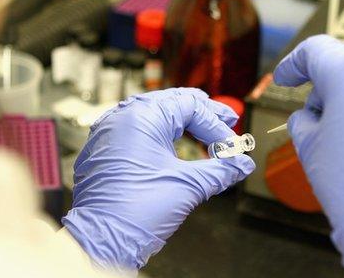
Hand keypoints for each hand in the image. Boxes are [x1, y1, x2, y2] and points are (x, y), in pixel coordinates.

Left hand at [62, 88, 254, 271]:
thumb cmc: (136, 212)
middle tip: (226, 120)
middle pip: (170, 102)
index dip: (216, 125)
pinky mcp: (104, 149)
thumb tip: (242, 164)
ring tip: (201, 124)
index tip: (231, 148)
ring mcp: (109, 133)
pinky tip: (170, 140)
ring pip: (151, 113)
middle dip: (201, 113)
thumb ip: (220, 170)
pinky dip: (158, 132)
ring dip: (179, 119)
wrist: (101, 240)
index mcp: (142, 117)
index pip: (189, 106)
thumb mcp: (188, 186)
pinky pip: (134, 129)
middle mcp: (122, 118)